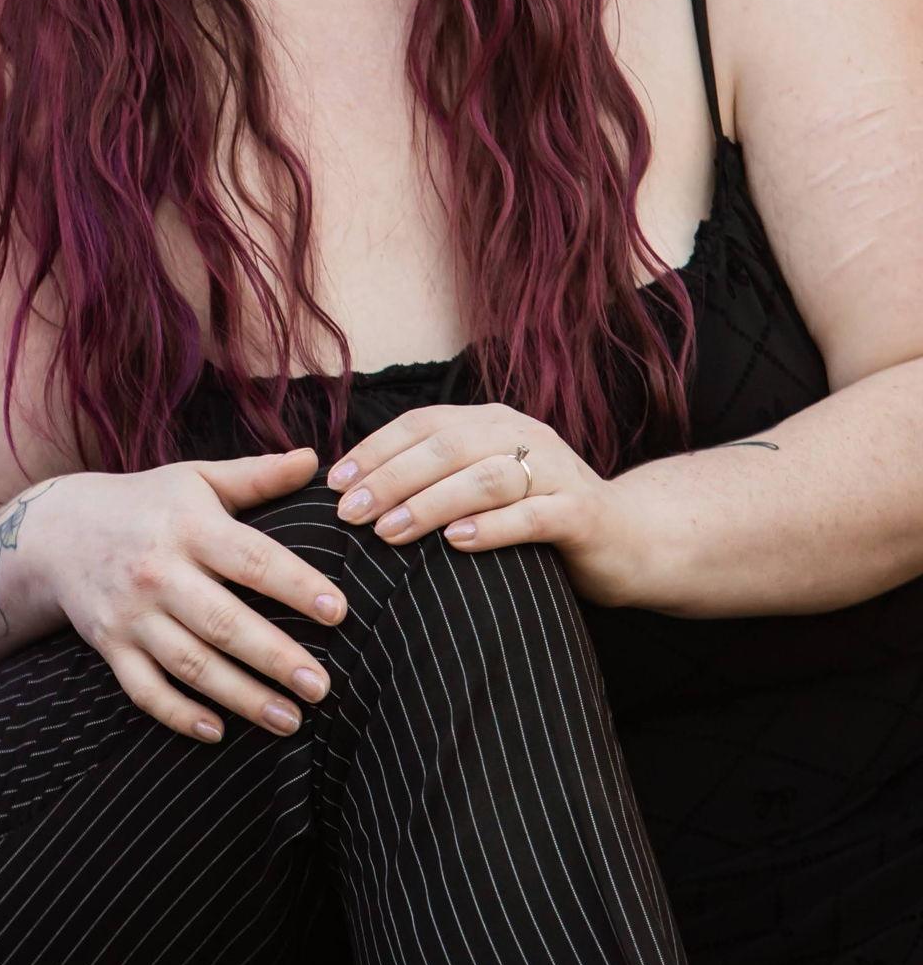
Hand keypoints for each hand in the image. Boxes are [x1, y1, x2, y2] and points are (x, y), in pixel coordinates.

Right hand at [38, 450, 347, 743]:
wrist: (58, 528)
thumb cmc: (146, 502)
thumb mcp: (196, 479)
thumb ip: (257, 476)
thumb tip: (314, 460)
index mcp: (188, 526)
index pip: (251, 558)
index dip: (296, 585)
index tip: (338, 612)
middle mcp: (159, 571)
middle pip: (224, 622)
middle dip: (275, 657)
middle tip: (323, 687)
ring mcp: (131, 612)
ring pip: (191, 664)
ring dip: (242, 697)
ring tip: (291, 720)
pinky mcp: (109, 645)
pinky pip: (145, 690)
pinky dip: (179, 714)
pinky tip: (218, 731)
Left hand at [326, 403, 642, 604]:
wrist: (631, 539)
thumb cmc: (538, 516)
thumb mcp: (485, 486)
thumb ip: (438, 477)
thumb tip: (357, 491)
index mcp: (491, 421)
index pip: (421, 424)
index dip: (375, 450)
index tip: (334, 482)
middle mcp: (522, 434)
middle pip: (445, 447)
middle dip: (390, 479)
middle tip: (349, 512)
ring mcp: (554, 471)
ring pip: (483, 478)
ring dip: (430, 503)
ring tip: (388, 531)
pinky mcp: (580, 512)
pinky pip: (531, 516)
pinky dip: (491, 528)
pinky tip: (456, 543)